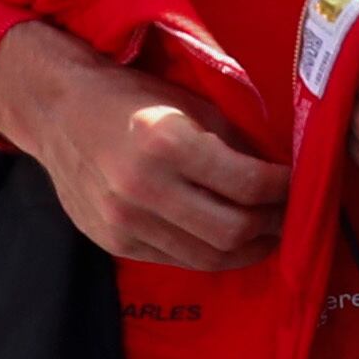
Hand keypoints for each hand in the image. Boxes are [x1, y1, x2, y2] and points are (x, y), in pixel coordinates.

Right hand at [0, 18, 286, 268]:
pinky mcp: (114, 243)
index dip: (283, 189)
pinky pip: (177, 261)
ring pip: (206, 256)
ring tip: (267, 235)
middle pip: (232, 230)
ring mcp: (125, 222)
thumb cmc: (131, 98)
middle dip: (272, 226)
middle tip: (290, 215)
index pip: (247, 184)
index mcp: (167, 143)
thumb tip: (279, 173)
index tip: (298, 183)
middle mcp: (144, 189)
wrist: (59, 113)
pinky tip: (227, 241)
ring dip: (247, 250)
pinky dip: (209, 254)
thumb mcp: (189, 103)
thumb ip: (234, 141)